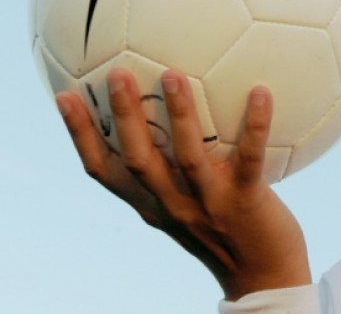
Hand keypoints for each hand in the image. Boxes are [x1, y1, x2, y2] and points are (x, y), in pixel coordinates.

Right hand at [56, 68, 311, 299]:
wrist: (263, 276)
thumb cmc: (228, 233)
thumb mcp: (187, 208)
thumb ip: (173, 175)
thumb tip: (172, 122)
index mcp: (153, 205)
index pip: (104, 171)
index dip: (81, 135)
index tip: (67, 97)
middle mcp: (173, 205)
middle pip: (138, 159)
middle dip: (124, 116)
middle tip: (118, 73)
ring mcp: (209, 204)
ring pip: (186, 157)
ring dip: (179, 115)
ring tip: (173, 75)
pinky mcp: (246, 201)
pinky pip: (249, 157)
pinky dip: (255, 124)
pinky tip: (260, 92)